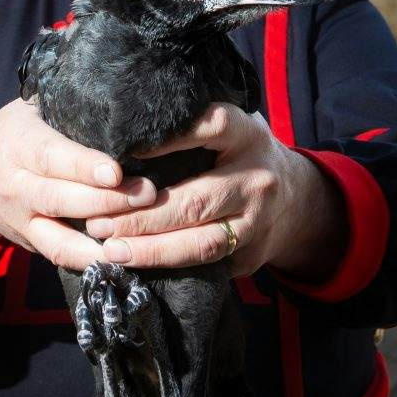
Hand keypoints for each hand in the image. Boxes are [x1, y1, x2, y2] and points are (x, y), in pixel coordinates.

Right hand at [0, 98, 157, 270]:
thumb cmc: (13, 133)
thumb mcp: (29, 107)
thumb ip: (64, 95)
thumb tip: (104, 64)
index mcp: (19, 145)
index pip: (52, 156)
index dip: (84, 166)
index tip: (116, 171)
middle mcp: (17, 187)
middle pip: (61, 199)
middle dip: (107, 201)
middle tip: (149, 194)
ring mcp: (22, 220)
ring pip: (59, 238)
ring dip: (101, 241)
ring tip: (141, 236)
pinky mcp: (30, 244)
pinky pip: (59, 257)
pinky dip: (89, 263)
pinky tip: (124, 259)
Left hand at [84, 104, 340, 277]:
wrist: (298, 201)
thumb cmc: (240, 156)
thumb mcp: (231, 129)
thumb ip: (194, 127)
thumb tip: (126, 131)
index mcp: (247, 136)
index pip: (210, 127)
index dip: (169, 137)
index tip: (126, 149)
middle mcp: (256, 179)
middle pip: (196, 201)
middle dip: (142, 216)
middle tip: (99, 222)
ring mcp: (256, 222)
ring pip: (201, 243)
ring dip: (152, 250)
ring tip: (110, 250)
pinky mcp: (249, 256)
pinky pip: (205, 266)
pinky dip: (168, 268)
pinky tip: (134, 266)